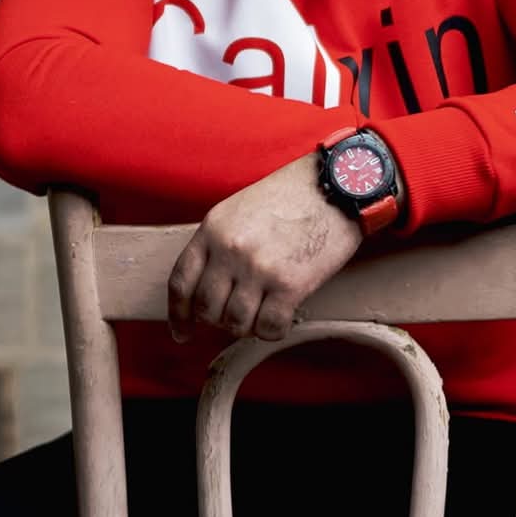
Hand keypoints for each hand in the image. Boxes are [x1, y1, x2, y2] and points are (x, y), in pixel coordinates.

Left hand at [167, 152, 361, 341]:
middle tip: (235, 317)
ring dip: (247, 326)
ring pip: (235, 323)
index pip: (181, 282)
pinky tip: (280, 318)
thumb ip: (220, 242)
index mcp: (214, 228)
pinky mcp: (290, 285)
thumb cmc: (294, 194)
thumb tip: (211, 284)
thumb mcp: (241, 208)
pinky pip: (269, 328)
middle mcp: (231, 249)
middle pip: (206, 308)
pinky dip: (271, 331)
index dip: (178, 314)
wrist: (337, 185)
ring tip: (262, 313)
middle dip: (217, 320)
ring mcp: (259, 268)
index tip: (183, 331)